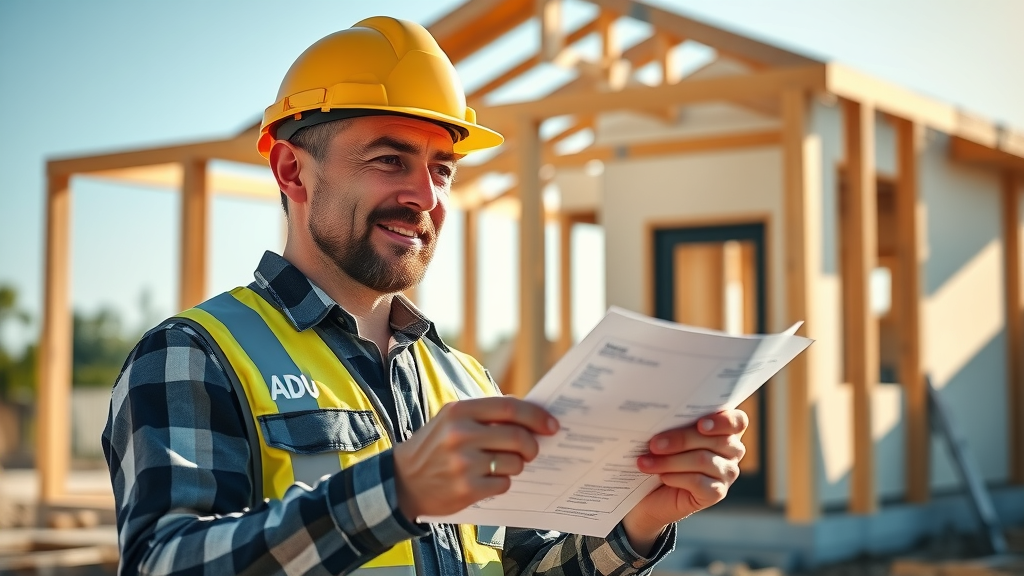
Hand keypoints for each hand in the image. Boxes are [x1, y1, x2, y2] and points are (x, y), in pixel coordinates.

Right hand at [393, 397, 558, 519]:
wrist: (402, 481)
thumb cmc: (435, 446)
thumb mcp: (452, 419)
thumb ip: (487, 413)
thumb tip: (529, 413)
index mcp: (459, 411)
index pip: (510, 408)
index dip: (536, 416)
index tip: (551, 424)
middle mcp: (460, 434)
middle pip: (518, 437)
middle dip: (532, 445)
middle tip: (532, 450)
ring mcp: (463, 463)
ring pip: (514, 463)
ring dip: (516, 465)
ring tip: (499, 465)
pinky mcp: (466, 489)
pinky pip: (504, 484)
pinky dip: (502, 483)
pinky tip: (487, 480)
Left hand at [622, 409, 747, 553]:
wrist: (650, 490)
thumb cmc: (659, 453)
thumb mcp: (667, 431)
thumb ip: (673, 421)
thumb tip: (657, 413)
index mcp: (724, 428)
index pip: (737, 421)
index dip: (723, 422)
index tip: (700, 424)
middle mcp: (732, 450)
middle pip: (715, 440)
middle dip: (680, 440)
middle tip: (654, 444)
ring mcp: (727, 472)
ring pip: (703, 460)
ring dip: (670, 461)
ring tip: (646, 462)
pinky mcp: (716, 493)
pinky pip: (698, 482)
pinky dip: (676, 477)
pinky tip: (662, 476)